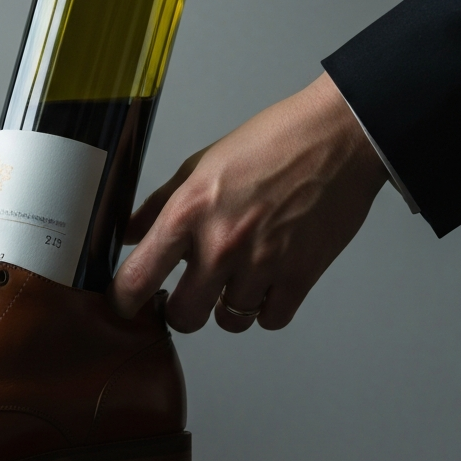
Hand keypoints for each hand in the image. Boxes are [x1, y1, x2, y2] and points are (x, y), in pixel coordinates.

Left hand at [111, 73, 388, 331]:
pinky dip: (265, 308)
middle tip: (185, 296)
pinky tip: (264, 282)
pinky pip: (270, 319)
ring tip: (234, 278)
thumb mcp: (198, 166)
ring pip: (229, 321)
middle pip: (183, 317)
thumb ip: (159, 206)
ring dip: (227, 307)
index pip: (137, 278)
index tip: (124, 303)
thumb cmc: (271, 142)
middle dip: (180, 311)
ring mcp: (262, 265)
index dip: (124, 300)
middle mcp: (221, 245)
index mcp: (188, 213)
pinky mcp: (300, 277)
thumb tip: (130, 235)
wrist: (336, 138)